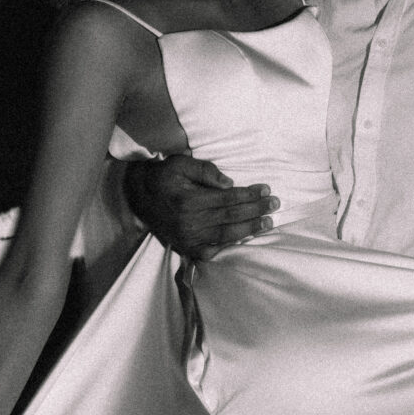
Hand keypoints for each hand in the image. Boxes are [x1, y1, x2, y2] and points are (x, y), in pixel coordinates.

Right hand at [126, 153, 274, 260]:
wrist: (138, 196)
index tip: (266, 190)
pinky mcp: (186, 247)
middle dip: (256, 211)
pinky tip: (244, 238)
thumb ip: (205, 170)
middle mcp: (189, 222)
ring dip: (249, 229)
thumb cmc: (163, 176)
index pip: (228, 199)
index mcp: (189, 200)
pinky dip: (228, 245)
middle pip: (231, 217)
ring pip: (226, 235)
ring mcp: (188, 238)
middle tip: (275, 205)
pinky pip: (212, 251)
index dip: (250, 195)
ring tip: (268, 222)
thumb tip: (229, 183)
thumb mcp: (181, 164)